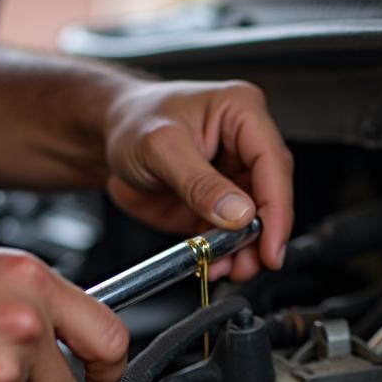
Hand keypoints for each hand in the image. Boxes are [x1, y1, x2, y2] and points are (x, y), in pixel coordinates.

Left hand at [103, 78, 293, 280]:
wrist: (104, 138)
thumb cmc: (131, 121)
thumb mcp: (159, 147)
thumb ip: (199, 182)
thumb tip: (238, 214)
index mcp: (241, 112)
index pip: (273, 162)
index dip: (277, 208)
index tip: (270, 244)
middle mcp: (244, 143)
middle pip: (272, 195)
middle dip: (263, 235)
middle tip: (251, 263)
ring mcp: (233, 176)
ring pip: (256, 220)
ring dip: (247, 250)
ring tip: (230, 269)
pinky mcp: (219, 204)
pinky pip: (231, 235)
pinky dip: (226, 254)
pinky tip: (214, 263)